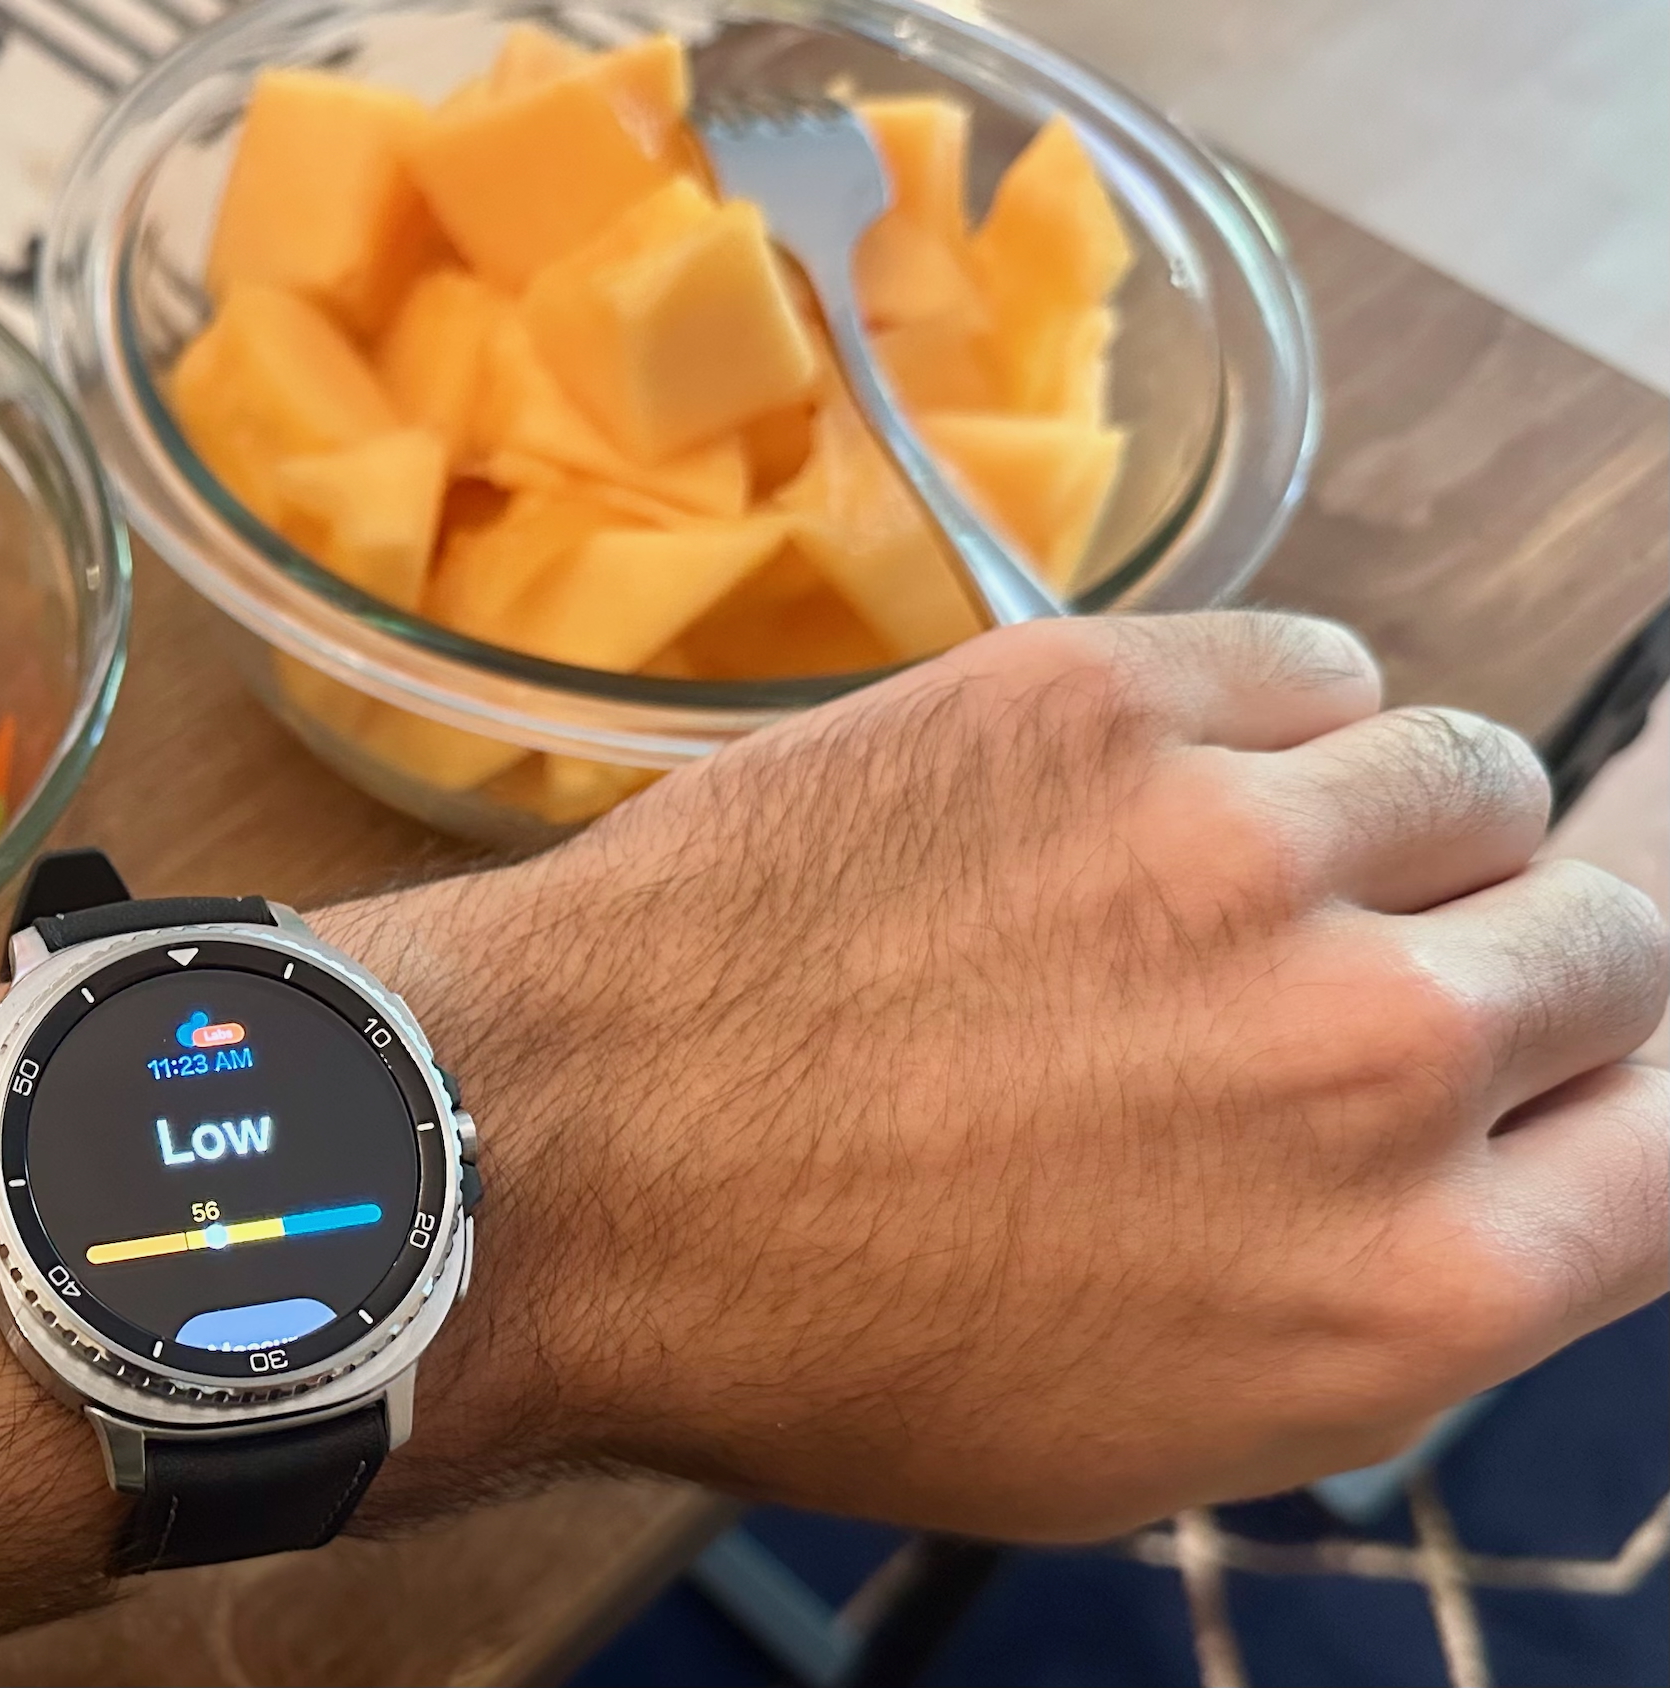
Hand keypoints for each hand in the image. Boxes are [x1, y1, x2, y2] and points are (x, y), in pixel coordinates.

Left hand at [389, 613, 1667, 1538]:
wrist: (556, 1164)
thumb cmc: (804, 1330)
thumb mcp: (1137, 1430)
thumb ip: (1368, 1301)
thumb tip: (1488, 1166)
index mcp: (1403, 1292)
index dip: (1601, 1102)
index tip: (1540, 1073)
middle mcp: (1376, 1059)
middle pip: (1605, 946)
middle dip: (1497, 963)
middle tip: (1340, 974)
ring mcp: (1244, 852)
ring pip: (1471, 777)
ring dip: (1380, 824)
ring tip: (1211, 874)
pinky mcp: (1106, 700)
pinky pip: (1309, 663)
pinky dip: (1256, 718)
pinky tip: (1128, 788)